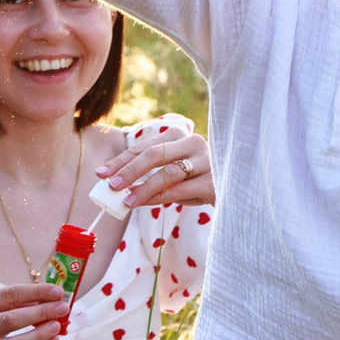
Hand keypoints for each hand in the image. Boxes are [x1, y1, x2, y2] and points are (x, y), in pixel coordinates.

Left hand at [98, 130, 213, 209]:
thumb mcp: (174, 175)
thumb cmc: (198, 182)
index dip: (121, 160)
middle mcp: (194, 144)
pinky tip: (144, 203)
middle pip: (154, 154)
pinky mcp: (214, 181)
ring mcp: (206, 161)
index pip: (144, 147)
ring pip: (167, 173)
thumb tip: (120, 189)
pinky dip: (159, 197)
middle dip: (129, 170)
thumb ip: (151, 176)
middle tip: (111, 186)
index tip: (101, 173)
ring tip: (126, 200)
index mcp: (180, 137)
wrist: (238, 190)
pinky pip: (180, 189)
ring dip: (143, 188)